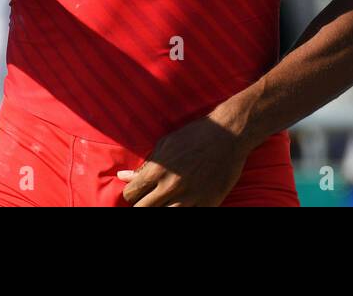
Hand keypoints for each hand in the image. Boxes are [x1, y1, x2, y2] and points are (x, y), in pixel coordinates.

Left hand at [118, 114, 252, 206]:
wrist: (229, 134)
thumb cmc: (194, 135)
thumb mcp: (166, 144)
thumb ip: (144, 165)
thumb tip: (122, 177)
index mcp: (158, 170)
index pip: (130, 194)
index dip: (132, 193)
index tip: (140, 190)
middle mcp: (171, 186)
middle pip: (142, 210)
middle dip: (143, 204)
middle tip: (151, 198)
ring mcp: (190, 198)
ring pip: (163, 216)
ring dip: (161, 209)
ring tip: (166, 201)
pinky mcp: (208, 204)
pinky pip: (188, 216)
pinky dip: (183, 210)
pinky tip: (184, 203)